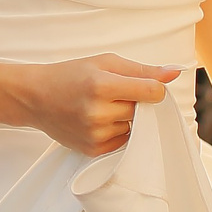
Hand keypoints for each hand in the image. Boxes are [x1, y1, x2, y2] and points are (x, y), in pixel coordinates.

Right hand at [8, 54, 179, 155]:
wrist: (35, 98)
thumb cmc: (71, 75)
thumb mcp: (105, 62)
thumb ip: (143, 69)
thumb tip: (175, 72)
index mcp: (101, 85)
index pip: (151, 92)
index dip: (153, 88)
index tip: (142, 85)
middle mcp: (98, 112)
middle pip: (142, 110)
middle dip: (135, 101)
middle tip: (112, 94)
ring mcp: (95, 134)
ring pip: (133, 127)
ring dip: (125, 118)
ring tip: (101, 107)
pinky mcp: (93, 149)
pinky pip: (123, 141)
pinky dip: (117, 131)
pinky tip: (98, 120)